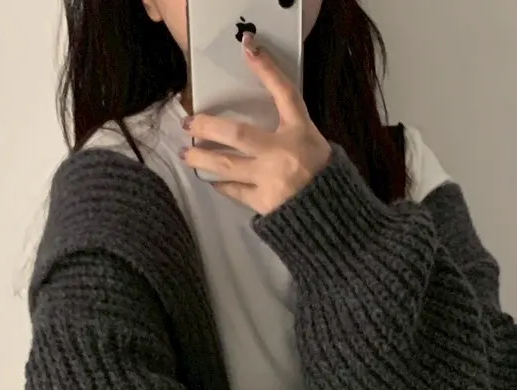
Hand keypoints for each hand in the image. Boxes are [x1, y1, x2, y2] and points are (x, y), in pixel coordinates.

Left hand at [181, 40, 331, 212]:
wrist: (330, 216)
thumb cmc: (321, 173)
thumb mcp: (310, 138)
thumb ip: (288, 120)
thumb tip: (262, 100)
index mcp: (299, 133)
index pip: (285, 94)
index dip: (267, 69)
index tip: (248, 46)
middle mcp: (281, 154)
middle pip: (238, 134)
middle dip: (210, 125)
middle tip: (189, 122)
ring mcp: (270, 181)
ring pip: (227, 165)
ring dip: (203, 157)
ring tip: (186, 153)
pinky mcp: (263, 203)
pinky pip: (234, 191)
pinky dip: (221, 184)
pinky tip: (210, 178)